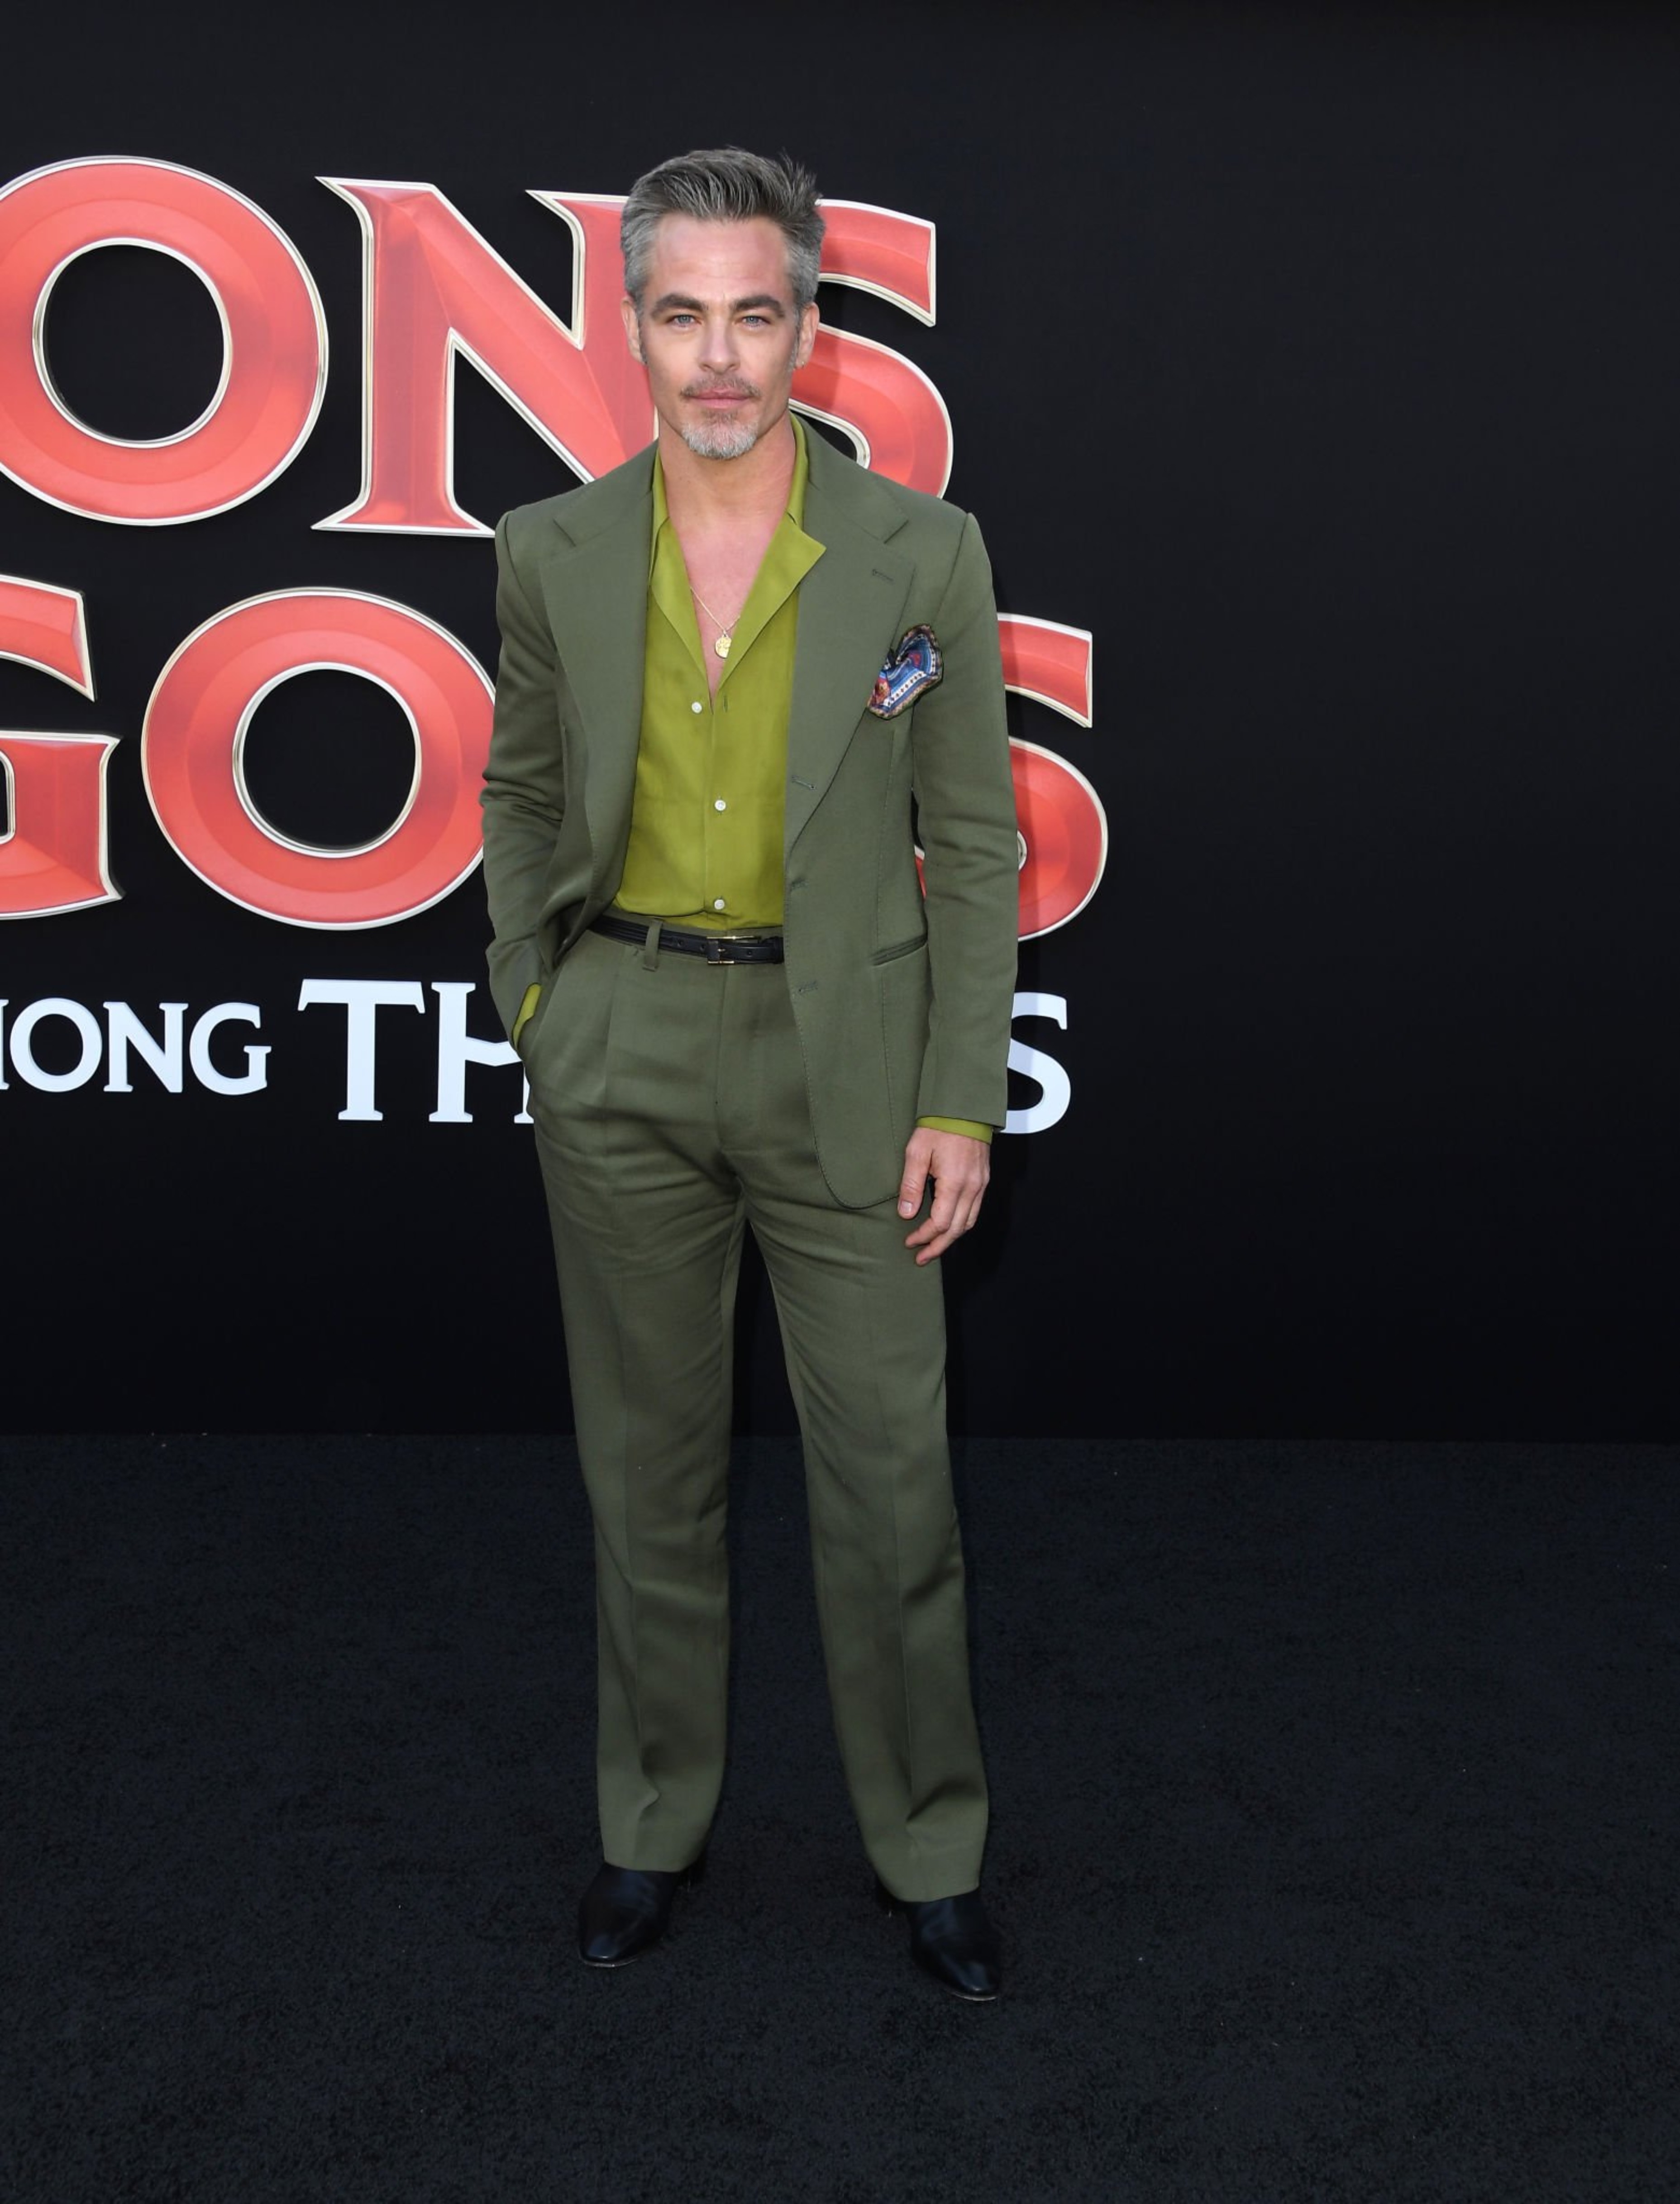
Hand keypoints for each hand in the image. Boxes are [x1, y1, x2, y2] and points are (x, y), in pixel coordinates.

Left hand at [898, 1128, 990, 1263]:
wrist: (964, 1109)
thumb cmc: (939, 1126)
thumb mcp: (917, 1153)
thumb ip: (911, 1185)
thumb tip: (907, 1213)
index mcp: (955, 1182)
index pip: (940, 1222)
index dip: (924, 1236)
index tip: (910, 1241)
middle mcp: (972, 1187)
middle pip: (956, 1229)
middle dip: (938, 1246)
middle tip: (921, 1257)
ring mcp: (981, 1184)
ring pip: (968, 1223)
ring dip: (951, 1238)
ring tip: (934, 1247)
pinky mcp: (983, 1180)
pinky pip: (974, 1210)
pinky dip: (961, 1224)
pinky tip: (949, 1227)